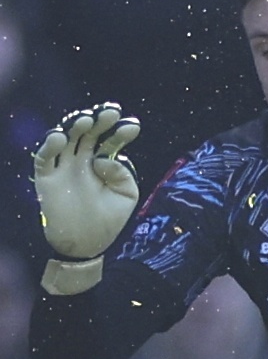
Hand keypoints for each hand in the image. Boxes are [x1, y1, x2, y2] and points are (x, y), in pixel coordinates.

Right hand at [34, 103, 139, 293]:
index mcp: (101, 165)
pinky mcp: (46, 178)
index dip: (120, 132)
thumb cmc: (108, 223)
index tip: (133, 126)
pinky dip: (50, 145)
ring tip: (88, 119)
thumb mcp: (126, 197)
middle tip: (111, 112)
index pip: (110, 141)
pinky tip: (60, 136)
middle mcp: (81, 161)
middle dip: (100, 121)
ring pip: (66, 138)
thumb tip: (104, 158)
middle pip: (88, 133)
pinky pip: (44, 157)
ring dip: (75, 126)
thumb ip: (123, 175)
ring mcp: (63, 168)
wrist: (85, 246)